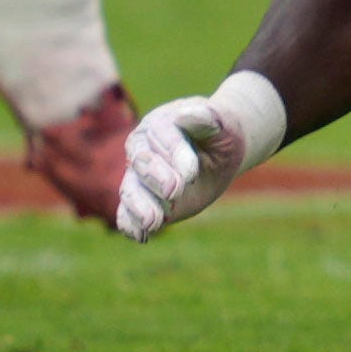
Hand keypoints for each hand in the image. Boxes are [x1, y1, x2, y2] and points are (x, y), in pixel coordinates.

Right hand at [113, 95, 255, 241]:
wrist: (221, 151)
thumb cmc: (221, 134)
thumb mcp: (223, 124)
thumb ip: (207, 119)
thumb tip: (187, 116)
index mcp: (160, 123)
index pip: (162, 136)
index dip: (175, 154)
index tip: (192, 173)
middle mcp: (143, 149)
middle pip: (142, 162)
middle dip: (157, 178)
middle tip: (175, 191)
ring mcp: (139, 176)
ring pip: (130, 189)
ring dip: (140, 206)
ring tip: (153, 222)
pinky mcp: (142, 199)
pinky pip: (127, 213)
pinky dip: (130, 224)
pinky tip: (140, 236)